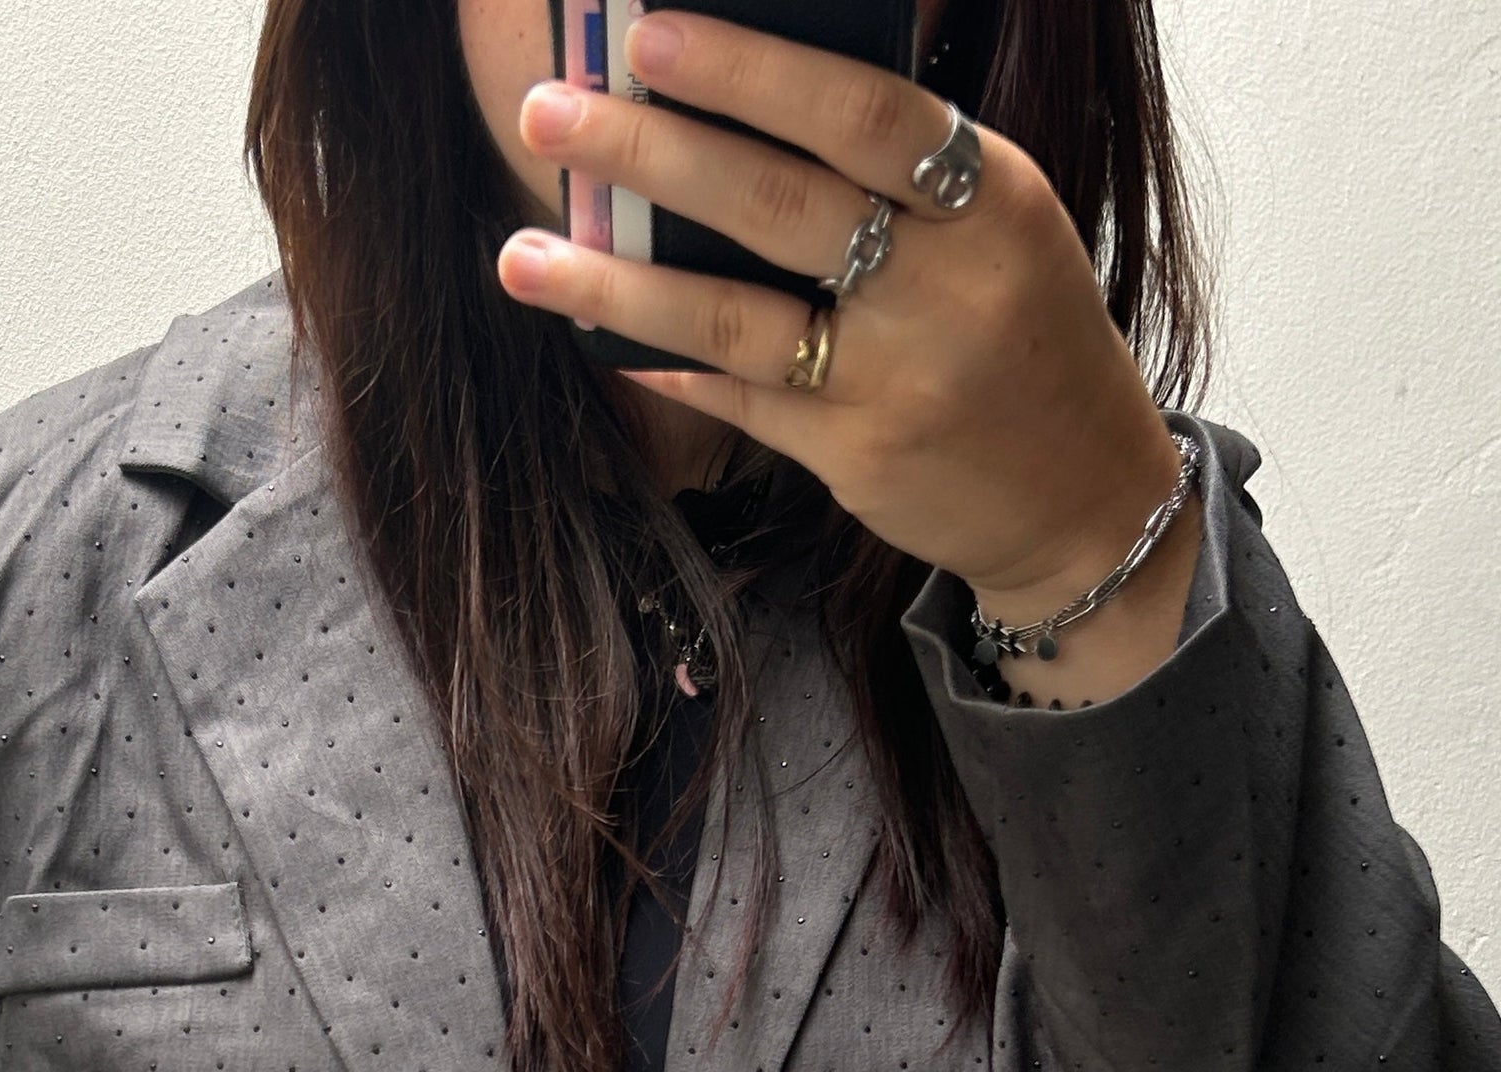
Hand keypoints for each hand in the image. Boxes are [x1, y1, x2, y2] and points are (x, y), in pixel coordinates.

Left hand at [495, 9, 1199, 696]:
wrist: (1082, 494)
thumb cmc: (1019, 334)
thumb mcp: (1000, 226)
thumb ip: (898, 172)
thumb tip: (738, 107)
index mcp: (990, 198)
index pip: (863, 113)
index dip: (749, 70)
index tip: (649, 35)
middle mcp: (947, 287)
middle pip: (778, 204)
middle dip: (652, 153)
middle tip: (550, 113)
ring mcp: (899, 382)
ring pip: (737, 319)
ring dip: (617, 284)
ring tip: (522, 255)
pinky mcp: (859, 460)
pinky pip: (742, 401)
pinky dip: (667, 364)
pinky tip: (598, 336)